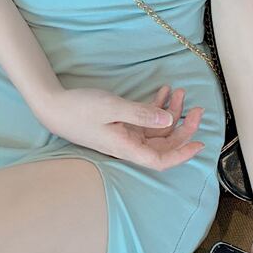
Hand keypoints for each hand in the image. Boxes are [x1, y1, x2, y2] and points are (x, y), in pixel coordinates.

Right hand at [35, 84, 205, 169]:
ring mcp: (123, 135)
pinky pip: (144, 120)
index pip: (160, 161)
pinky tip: (163, 92)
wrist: (53, 106)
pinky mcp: (119, 125)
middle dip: (183, 127)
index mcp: (126, 147)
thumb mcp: (112, 107)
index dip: (182, 155)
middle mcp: (127, 144)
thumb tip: (170, 121)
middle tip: (196, 108)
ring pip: (155, 129)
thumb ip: (141, 114)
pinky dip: (155, 107)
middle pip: (163, 144)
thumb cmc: (79, 108)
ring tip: (179, 92)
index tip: (199, 144)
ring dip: (170, 113)